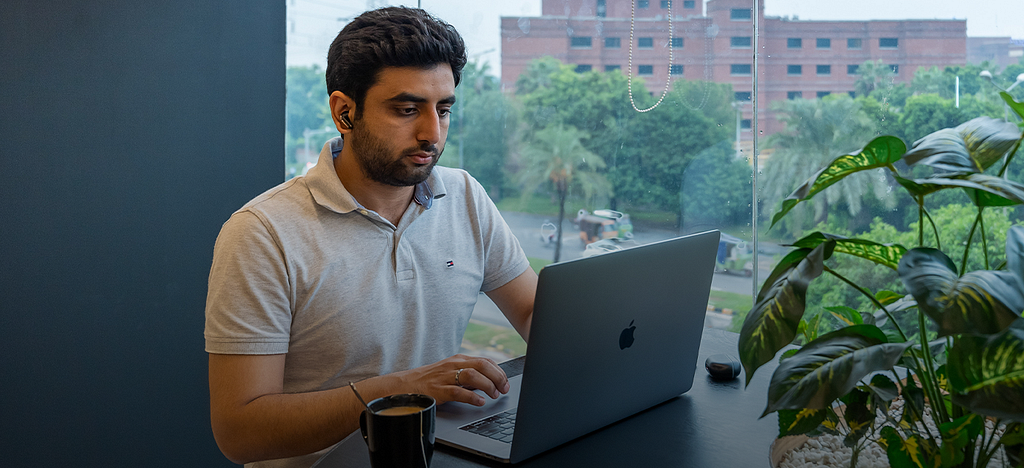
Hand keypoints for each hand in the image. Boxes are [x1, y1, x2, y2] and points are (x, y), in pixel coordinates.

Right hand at [395, 354, 510, 405]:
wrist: (404, 385)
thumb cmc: (429, 380)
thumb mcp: (451, 373)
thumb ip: (468, 376)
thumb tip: (489, 383)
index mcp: (458, 360)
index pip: (484, 360)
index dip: (499, 371)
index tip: (506, 382)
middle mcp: (453, 365)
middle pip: (482, 365)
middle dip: (497, 376)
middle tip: (504, 389)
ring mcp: (445, 377)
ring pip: (472, 375)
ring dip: (487, 385)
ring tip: (494, 395)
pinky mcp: (437, 390)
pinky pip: (458, 392)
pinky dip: (472, 397)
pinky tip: (479, 401)